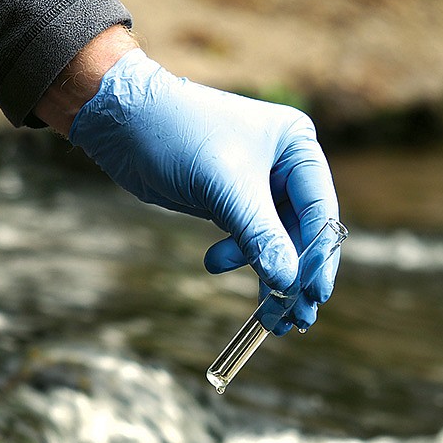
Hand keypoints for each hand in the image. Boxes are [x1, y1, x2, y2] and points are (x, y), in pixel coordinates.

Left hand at [68, 48, 339, 335]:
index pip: (319, 210)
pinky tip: (217, 265)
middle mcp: (283, 164)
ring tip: (265, 315)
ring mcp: (256, 185)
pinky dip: (240, 258)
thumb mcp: (225, 188)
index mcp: (296, 146)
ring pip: (274, 240)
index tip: (313, 295)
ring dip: (267, 274)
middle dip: (295, 274)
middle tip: (295, 319)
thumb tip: (288, 282)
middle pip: (301, 231)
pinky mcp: (230, 200)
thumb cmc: (178, 136)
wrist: (123, 123)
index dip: (318, 256)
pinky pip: (247, 238)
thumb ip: (260, 236)